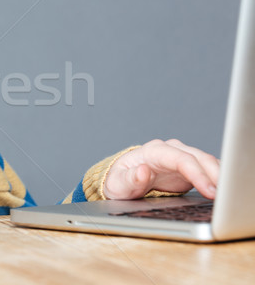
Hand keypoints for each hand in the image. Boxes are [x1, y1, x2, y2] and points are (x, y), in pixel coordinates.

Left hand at [103, 139, 218, 199]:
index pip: (180, 159)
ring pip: (207, 161)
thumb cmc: (119, 182)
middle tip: (225, 196)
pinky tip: (224, 190)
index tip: (209, 189)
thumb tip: (142, 171)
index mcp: (153, 152)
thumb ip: (129, 179)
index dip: (197, 173)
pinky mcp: (187, 168)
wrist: (122, 180)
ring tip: (228, 194)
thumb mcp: (118, 184)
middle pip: (199, 158)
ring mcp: (180, 157)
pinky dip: (217, 178)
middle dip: (215, 175)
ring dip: (220, 176)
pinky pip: (207, 169)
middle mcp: (169, 150)